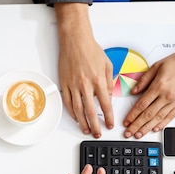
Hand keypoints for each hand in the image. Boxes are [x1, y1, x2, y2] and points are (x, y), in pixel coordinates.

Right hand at [55, 3, 113, 137]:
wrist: (75, 40)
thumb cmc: (90, 49)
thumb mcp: (107, 64)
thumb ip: (109, 82)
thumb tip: (108, 97)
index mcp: (98, 80)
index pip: (105, 104)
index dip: (108, 117)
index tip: (110, 124)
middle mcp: (85, 84)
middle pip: (90, 111)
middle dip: (95, 125)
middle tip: (98, 133)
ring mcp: (73, 85)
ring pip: (77, 110)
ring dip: (82, 122)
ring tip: (86, 130)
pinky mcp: (64, 84)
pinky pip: (67, 103)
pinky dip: (72, 113)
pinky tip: (76, 118)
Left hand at [122, 48, 174, 137]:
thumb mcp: (157, 66)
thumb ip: (144, 79)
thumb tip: (134, 91)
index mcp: (159, 86)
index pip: (142, 105)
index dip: (132, 115)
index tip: (126, 122)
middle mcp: (167, 96)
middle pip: (148, 115)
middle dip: (136, 126)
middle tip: (129, 133)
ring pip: (158, 118)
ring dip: (147, 128)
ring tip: (139, 134)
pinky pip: (170, 116)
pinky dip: (162, 124)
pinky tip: (155, 128)